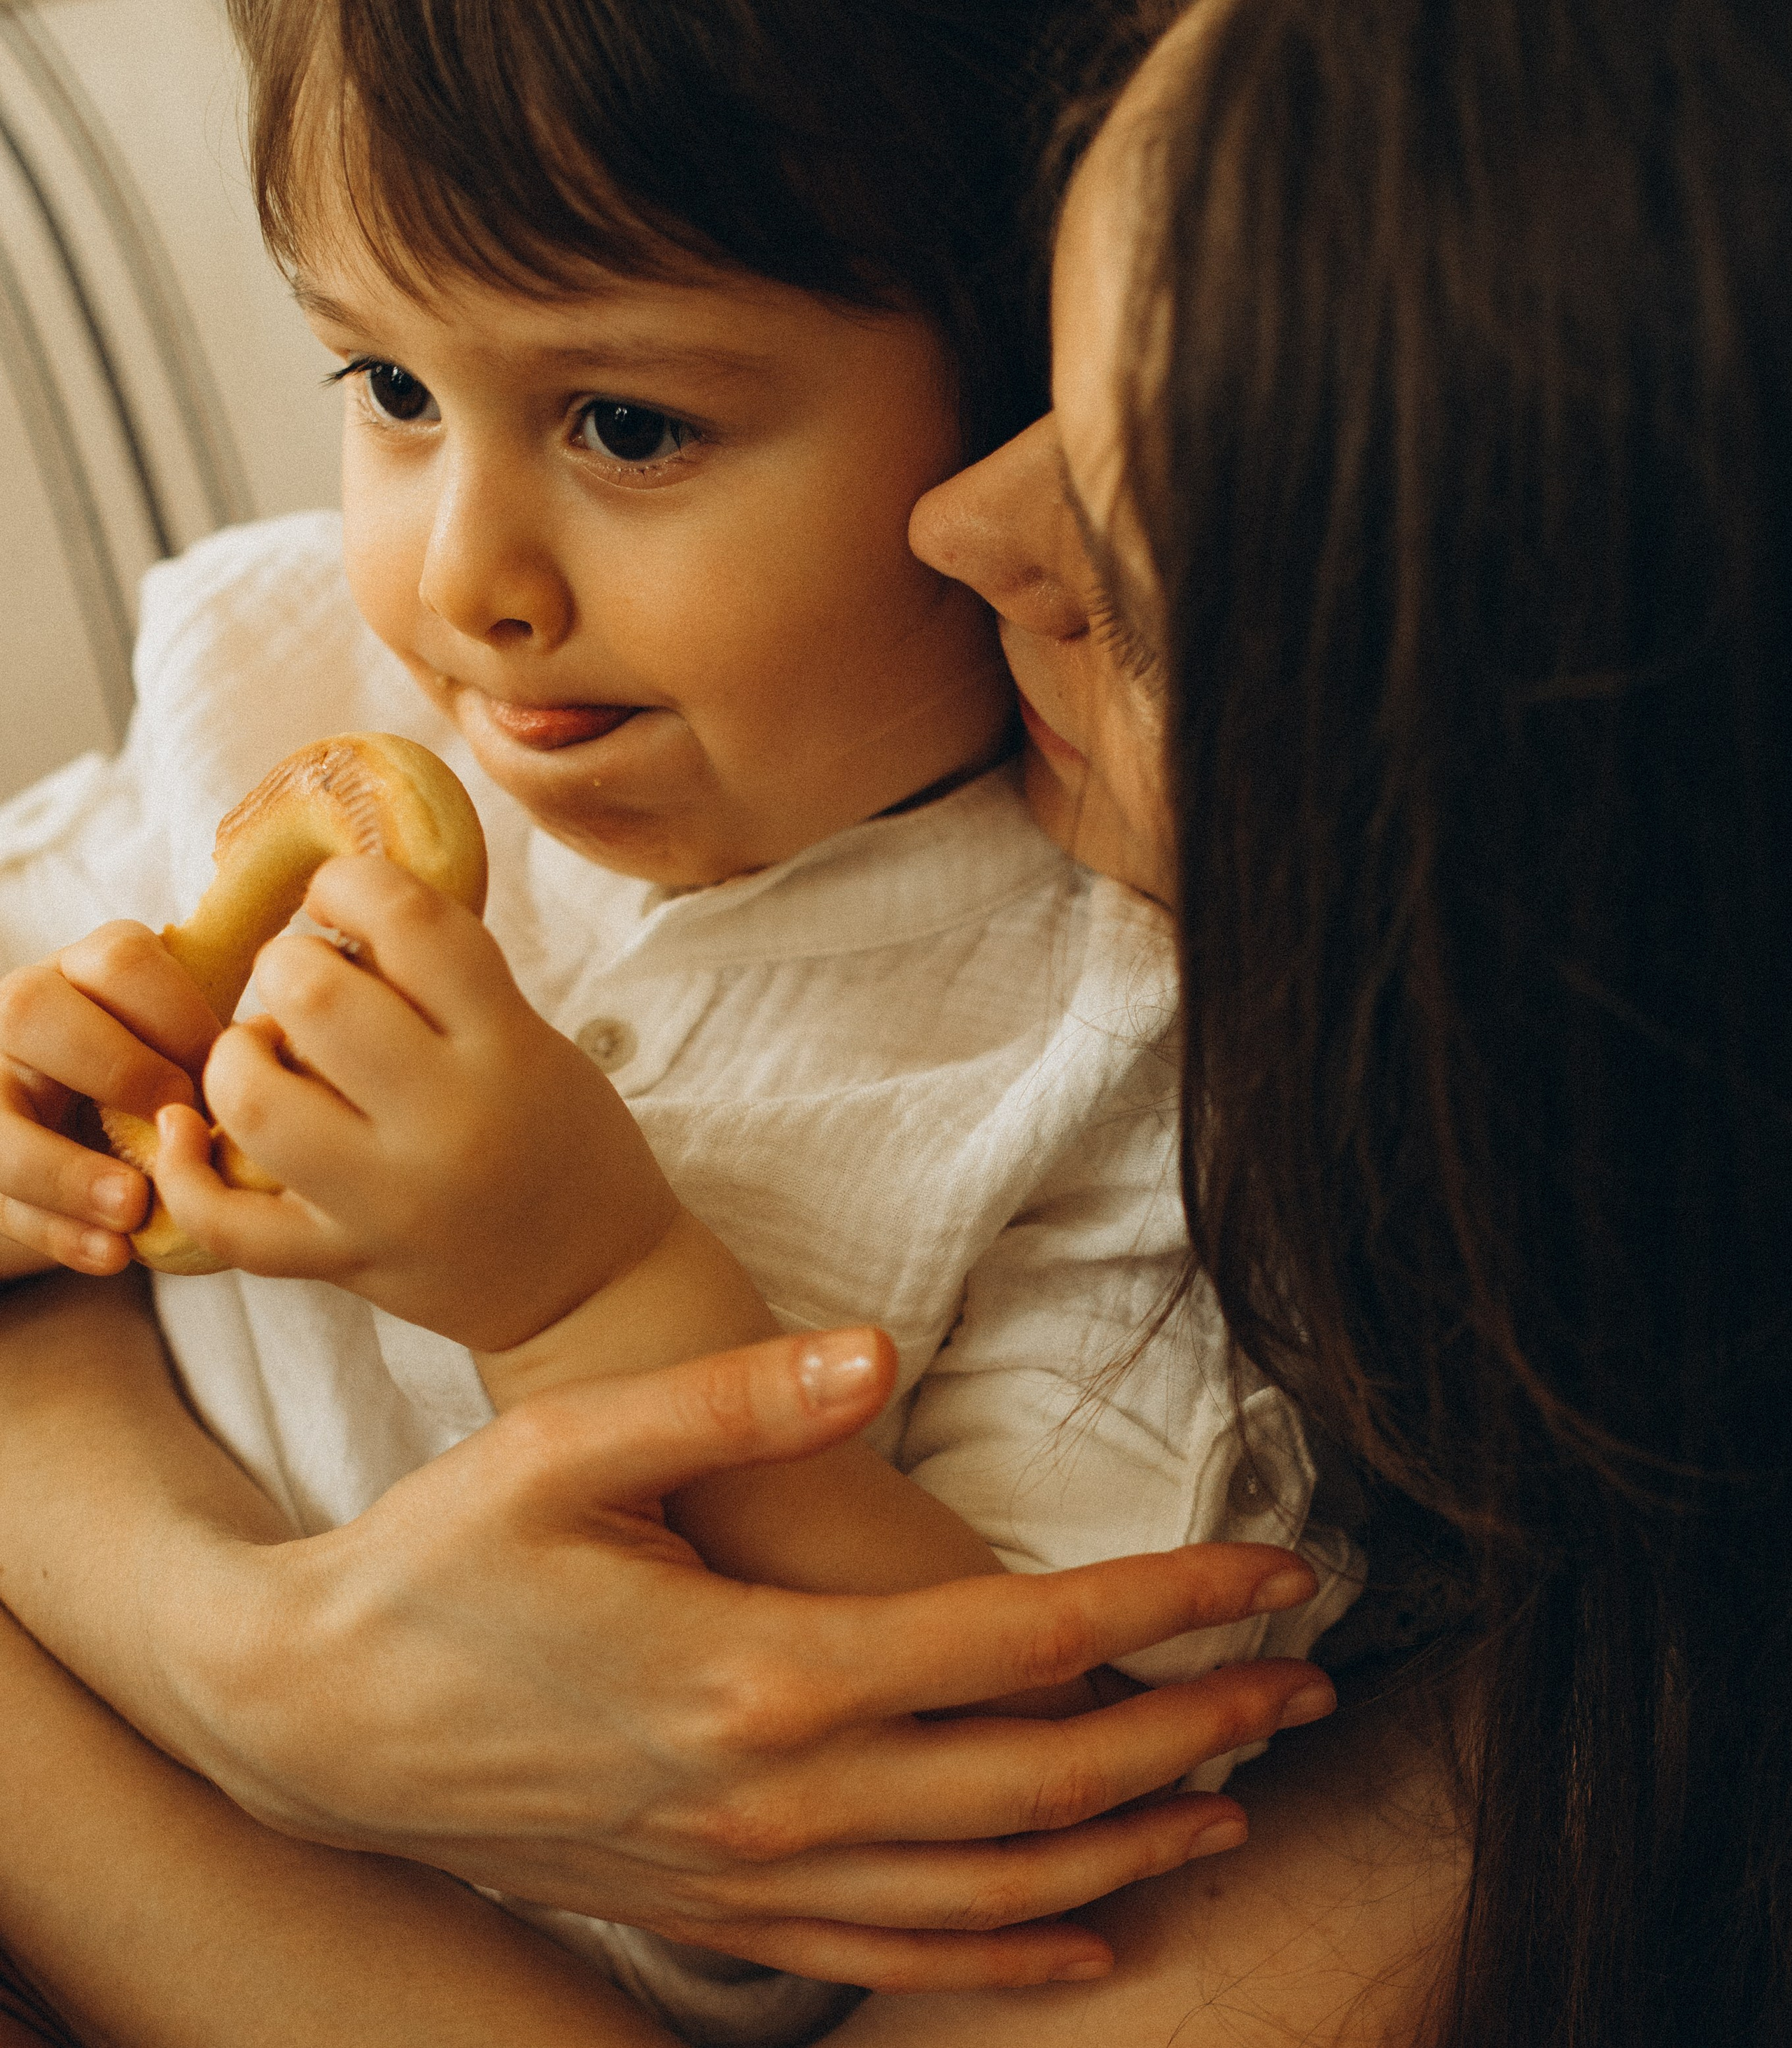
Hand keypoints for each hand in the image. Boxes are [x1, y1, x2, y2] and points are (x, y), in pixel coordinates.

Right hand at [0, 924, 217, 1275]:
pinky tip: (112, 1255)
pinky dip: (57, 1232)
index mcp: (90, 969)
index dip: (178, 1017)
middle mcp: (25, 1009)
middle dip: (117, 1070)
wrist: (102, 1133)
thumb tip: (293, 1077)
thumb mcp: (194, 1049)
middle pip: (32, 1008)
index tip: (224, 1071)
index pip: (121, 959)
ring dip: (67, 1170)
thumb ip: (228, 1052)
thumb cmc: (173, 1082)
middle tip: (181, 1122)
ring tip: (133, 1209)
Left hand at [151, 855, 678, 1349]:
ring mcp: (391, 1199)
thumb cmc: (566, 1145)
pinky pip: (227, 1221)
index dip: (353, 884)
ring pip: (253, 1098)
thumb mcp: (537, 1044)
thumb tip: (342, 912)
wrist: (596, 1283)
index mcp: (508, 1048)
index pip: (411, 923)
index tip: (341, 898)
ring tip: (264, 1058)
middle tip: (306, 985)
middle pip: (314, 994)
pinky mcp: (346, 1261)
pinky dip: (187, 1172)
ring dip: (236, 1056)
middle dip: (287, 966)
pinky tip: (188, 1132)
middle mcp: (449, 1120)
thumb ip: (453, 987)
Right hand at [164, 1328, 1334, 1991]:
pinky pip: (901, 1951)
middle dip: (1197, 1733)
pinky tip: (1092, 1937)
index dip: (1167, 1607)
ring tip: (1240, 1802)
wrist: (315, 1718)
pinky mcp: (718, 1908)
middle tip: (1309, 1689)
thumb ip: (734, 1402)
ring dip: (1135, 1843)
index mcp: (761, 1669)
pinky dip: (1016, 1951)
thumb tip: (882, 1351)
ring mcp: (752, 1873)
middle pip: (1041, 1778)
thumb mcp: (563, 1450)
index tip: (1277, 1573)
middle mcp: (777, 1793)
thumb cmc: (439, 1564)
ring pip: (995, 1887)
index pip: (1021, 1638)